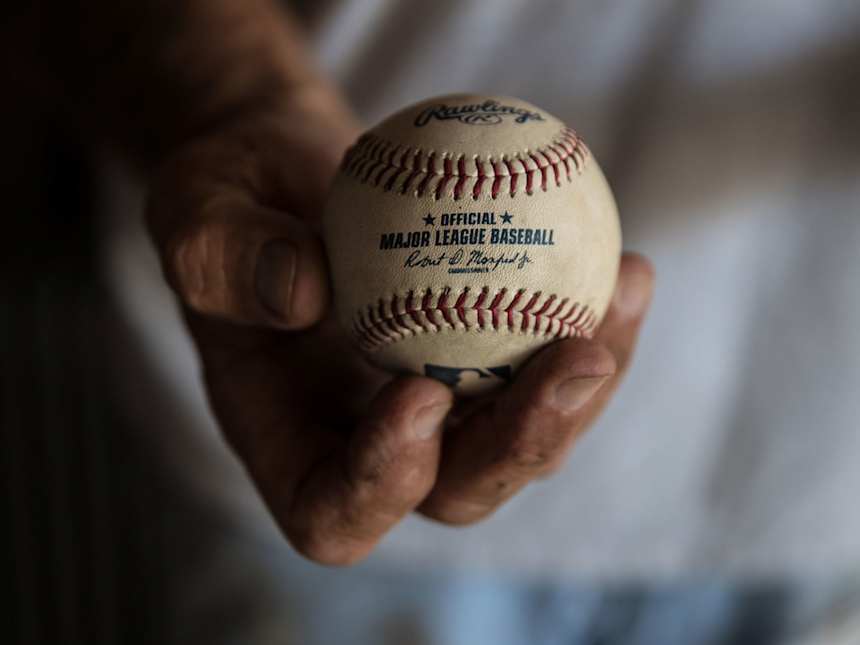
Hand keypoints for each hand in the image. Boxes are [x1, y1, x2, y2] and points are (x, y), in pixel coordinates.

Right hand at [147, 84, 654, 565]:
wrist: (285, 168)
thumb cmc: (226, 193)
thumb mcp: (195, 208)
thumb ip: (224, 255)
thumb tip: (305, 293)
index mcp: (286, 438)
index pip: (332, 510)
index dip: (382, 481)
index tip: (420, 390)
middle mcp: (368, 440)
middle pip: (457, 491)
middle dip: (523, 445)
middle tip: (575, 359)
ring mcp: (436, 405)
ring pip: (523, 439)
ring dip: (586, 387)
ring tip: (620, 295)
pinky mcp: (483, 358)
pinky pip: (548, 368)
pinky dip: (595, 328)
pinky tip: (626, 268)